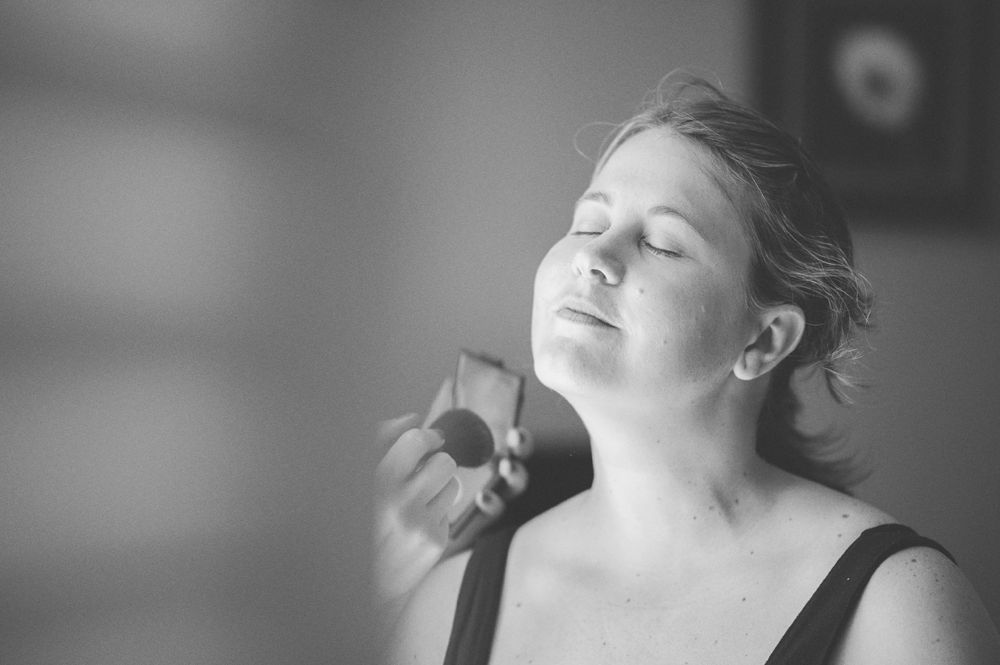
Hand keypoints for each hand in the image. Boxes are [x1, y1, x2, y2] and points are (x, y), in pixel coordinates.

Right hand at [373, 413, 459, 607]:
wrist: (356, 581)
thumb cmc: (355, 520)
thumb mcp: (356, 478)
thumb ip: (380, 442)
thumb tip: (412, 417)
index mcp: (375, 483)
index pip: (416, 440)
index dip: (426, 437)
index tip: (427, 440)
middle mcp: (399, 504)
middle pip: (444, 461)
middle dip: (435, 464)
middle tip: (421, 474)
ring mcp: (420, 525)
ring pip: (453, 484)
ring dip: (439, 487)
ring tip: (416, 501)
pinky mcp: (435, 542)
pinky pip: (449, 510)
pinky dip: (436, 512)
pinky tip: (415, 524)